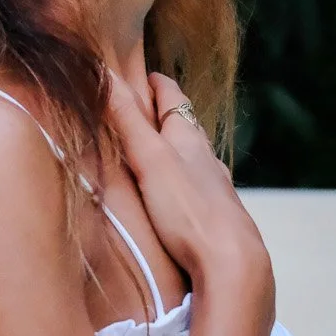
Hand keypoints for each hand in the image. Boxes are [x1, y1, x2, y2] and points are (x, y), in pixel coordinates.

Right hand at [106, 70, 269, 289]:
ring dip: (177, 150)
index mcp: (189, 139)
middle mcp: (206, 159)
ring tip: (158, 150)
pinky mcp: (215, 218)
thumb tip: (102, 72)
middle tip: (144, 106)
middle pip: (186, 127)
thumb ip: (126, 119)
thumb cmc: (190, 210)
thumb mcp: (150, 159)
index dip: (157, 83)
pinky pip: (197, 189)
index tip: (144, 73)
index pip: (173, 98)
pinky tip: (179, 197)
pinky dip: (184, 182)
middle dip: (166, 115)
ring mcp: (214, 189)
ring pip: (195, 159)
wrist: (232, 263)